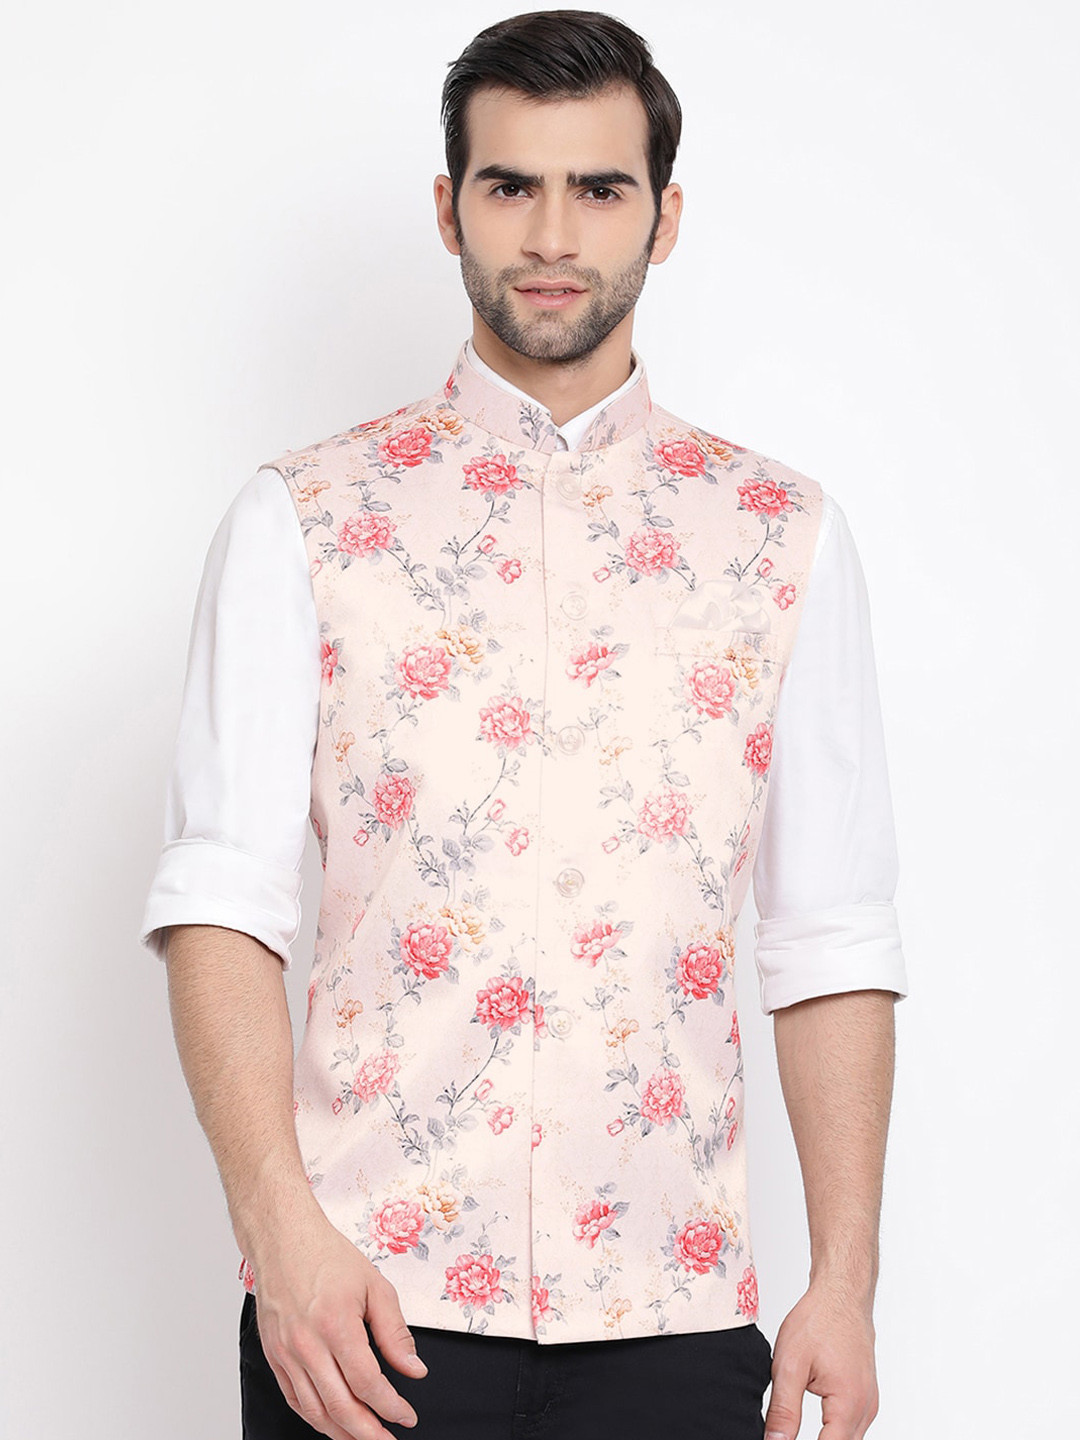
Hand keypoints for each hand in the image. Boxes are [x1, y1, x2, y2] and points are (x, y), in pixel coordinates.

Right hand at [246, 1213, 428, 1438]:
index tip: (407, 1416)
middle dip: (369, 1433)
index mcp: (336, 1325)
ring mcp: (286, 1354)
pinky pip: (295, 1400)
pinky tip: (333, 1422)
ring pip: (315, 1412)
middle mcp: (307, 1345)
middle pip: (340, 1407)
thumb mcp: (374, 1285)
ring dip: (342, 1433)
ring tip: (365, 1437)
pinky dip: (315, 1418)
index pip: (367, 1383)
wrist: (283, 1240)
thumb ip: (395, 1332)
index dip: (391, 1407)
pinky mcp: (274, 1357)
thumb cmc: (328, 1257)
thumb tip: (414, 1369)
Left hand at [763, 1281, 879, 1439]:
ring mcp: (869, 1403)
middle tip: (785, 1434)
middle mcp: (865, 1408)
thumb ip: (784, 1410)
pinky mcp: (865, 1397)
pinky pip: (851, 1426)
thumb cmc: (819, 1320)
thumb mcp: (790, 1365)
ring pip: (847, 1439)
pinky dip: (834, 1431)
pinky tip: (817, 1424)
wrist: (841, 1294)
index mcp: (848, 1404)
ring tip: (795, 1430)